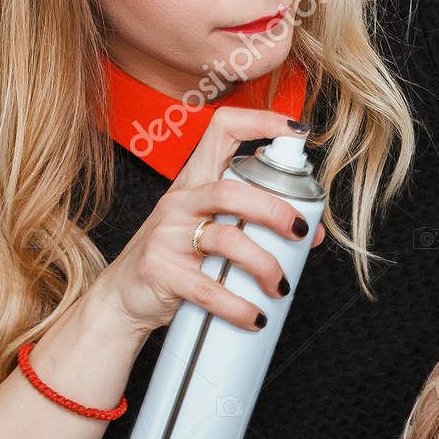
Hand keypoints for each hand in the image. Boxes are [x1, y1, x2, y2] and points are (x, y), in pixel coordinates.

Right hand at [94, 104, 325, 336]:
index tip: (297, 131)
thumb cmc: (177, 259)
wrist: (125, 298)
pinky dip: (238, 307)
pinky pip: (208, 290)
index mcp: (195, 182)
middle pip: (231, 191)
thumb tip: (313, 232)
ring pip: (226, 241)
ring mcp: (167, 235)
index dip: (261, 121)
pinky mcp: (161, 271)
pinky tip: (256, 317)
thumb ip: (257, 227)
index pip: (223, 130)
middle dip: (274, 210)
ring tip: (280, 287)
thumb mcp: (213, 235)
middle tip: (301, 232)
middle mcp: (180, 201)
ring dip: (264, 266)